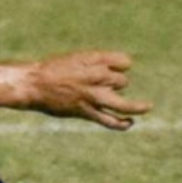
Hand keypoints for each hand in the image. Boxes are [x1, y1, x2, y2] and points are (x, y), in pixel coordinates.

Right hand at [24, 50, 151, 130]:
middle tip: (94, 84)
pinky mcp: (87, 112)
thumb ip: (99, 63)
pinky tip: (130, 123)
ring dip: (133, 105)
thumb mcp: (78, 58)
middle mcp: (97, 76)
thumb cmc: (54, 70)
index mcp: (94, 60)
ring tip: (147, 106)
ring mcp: (94, 96)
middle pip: (122, 81)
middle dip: (115, 83)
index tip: (118, 67)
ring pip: (122, 102)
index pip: (125, 62)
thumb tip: (122, 70)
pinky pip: (110, 120)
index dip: (122, 65)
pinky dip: (122, 124)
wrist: (34, 84)